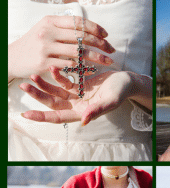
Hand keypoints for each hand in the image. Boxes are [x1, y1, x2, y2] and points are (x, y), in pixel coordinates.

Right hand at [8, 15, 114, 81]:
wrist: (13, 57)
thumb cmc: (33, 42)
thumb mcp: (45, 28)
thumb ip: (63, 26)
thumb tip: (88, 27)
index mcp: (51, 21)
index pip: (79, 22)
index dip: (95, 28)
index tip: (106, 35)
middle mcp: (48, 32)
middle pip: (81, 37)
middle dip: (100, 43)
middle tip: (111, 50)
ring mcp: (46, 47)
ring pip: (78, 52)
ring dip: (96, 57)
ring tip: (107, 61)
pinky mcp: (44, 63)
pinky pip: (69, 65)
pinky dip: (83, 68)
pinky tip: (92, 70)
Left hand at [19, 69, 151, 125]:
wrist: (128, 81)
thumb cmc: (121, 92)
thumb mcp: (110, 101)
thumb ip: (96, 110)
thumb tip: (83, 120)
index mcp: (81, 113)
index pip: (57, 117)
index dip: (41, 117)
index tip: (26, 115)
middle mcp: (76, 105)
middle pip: (52, 102)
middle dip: (37, 95)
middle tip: (23, 86)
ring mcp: (77, 95)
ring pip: (55, 91)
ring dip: (43, 84)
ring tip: (32, 75)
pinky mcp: (80, 84)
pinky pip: (65, 80)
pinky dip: (58, 75)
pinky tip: (51, 67)